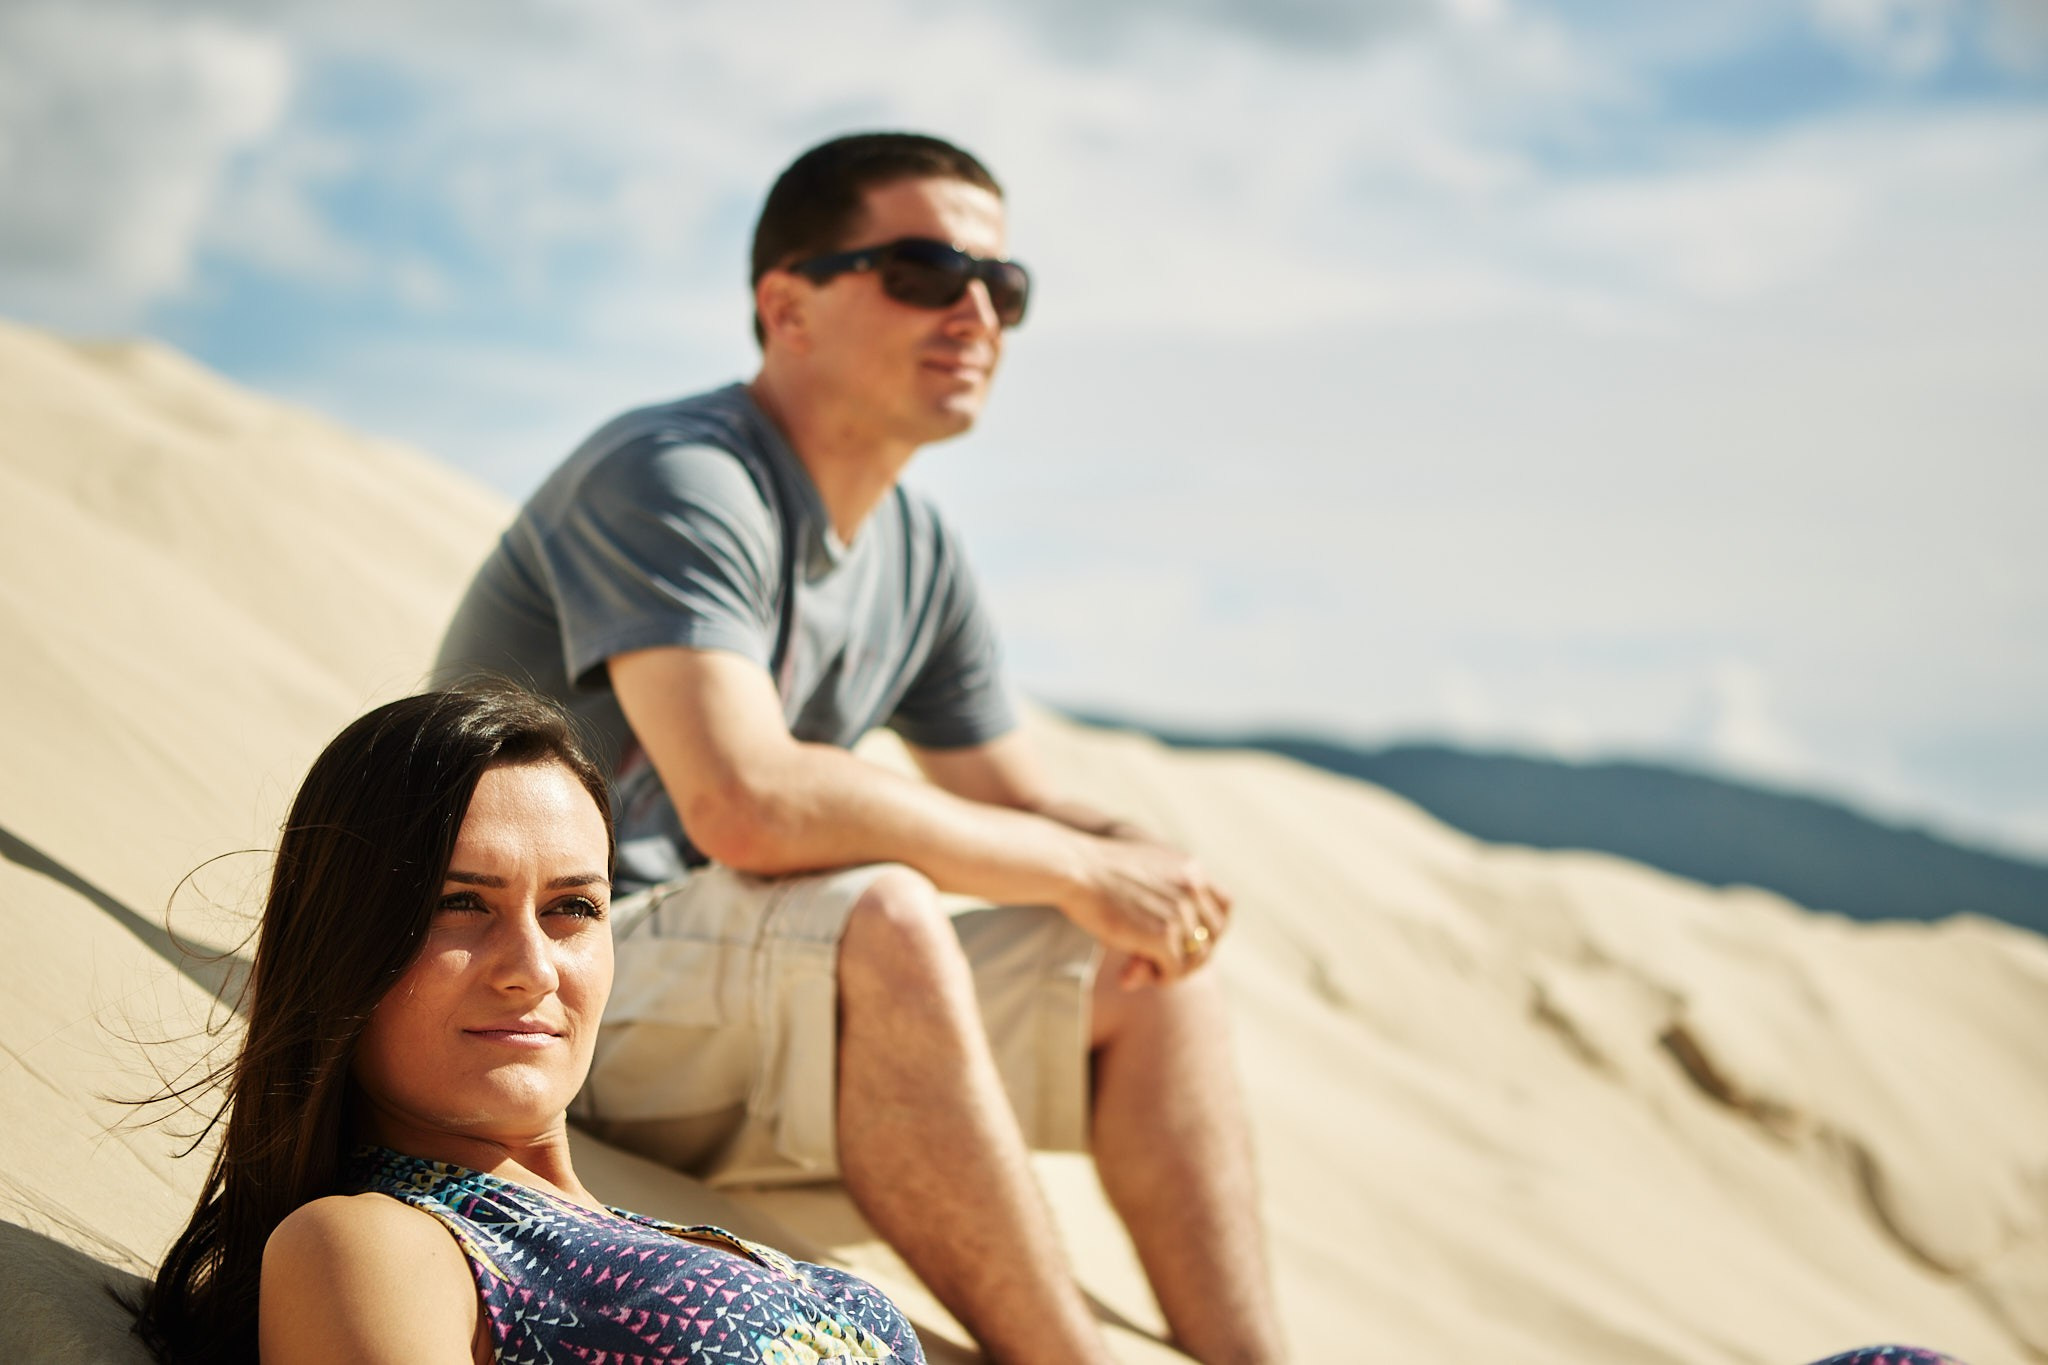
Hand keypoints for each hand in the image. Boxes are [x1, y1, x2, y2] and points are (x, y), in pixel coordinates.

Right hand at [1061, 836, 1231, 987]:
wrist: (1075, 867)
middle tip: (1160, 964)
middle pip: (1213, 935)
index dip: (1209, 930)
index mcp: (1192, 868)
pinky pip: (1175, 969)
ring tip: (1144, 969)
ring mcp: (1179, 910)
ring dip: (1174, 970)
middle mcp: (1193, 887)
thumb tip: (1177, 951)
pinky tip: (1133, 972)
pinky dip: (1160, 977)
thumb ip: (1164, 908)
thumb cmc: (1097, 875)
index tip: (1188, 942)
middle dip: (1191, 955)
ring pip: (1198, 957)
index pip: (1225, 907)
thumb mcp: (1142, 881)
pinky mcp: (1162, 934)